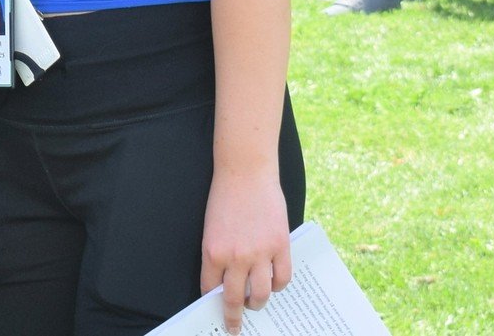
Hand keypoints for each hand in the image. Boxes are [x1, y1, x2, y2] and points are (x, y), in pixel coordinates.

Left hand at [199, 170, 290, 332]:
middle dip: (234, 317)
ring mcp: (259, 253)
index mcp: (212, 252)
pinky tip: (274, 283)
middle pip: (235, 299)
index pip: (211, 289)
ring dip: (258, 303)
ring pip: (261, 294)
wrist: (245, 172)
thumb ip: (219, 254)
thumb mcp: (211, 228)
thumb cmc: (225, 197)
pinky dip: (278, 285)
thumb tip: (226, 279)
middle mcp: (235, 257)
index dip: (213, 302)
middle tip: (235, 326)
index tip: (216, 311)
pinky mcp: (280, 246)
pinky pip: (282, 278)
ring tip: (256, 302)